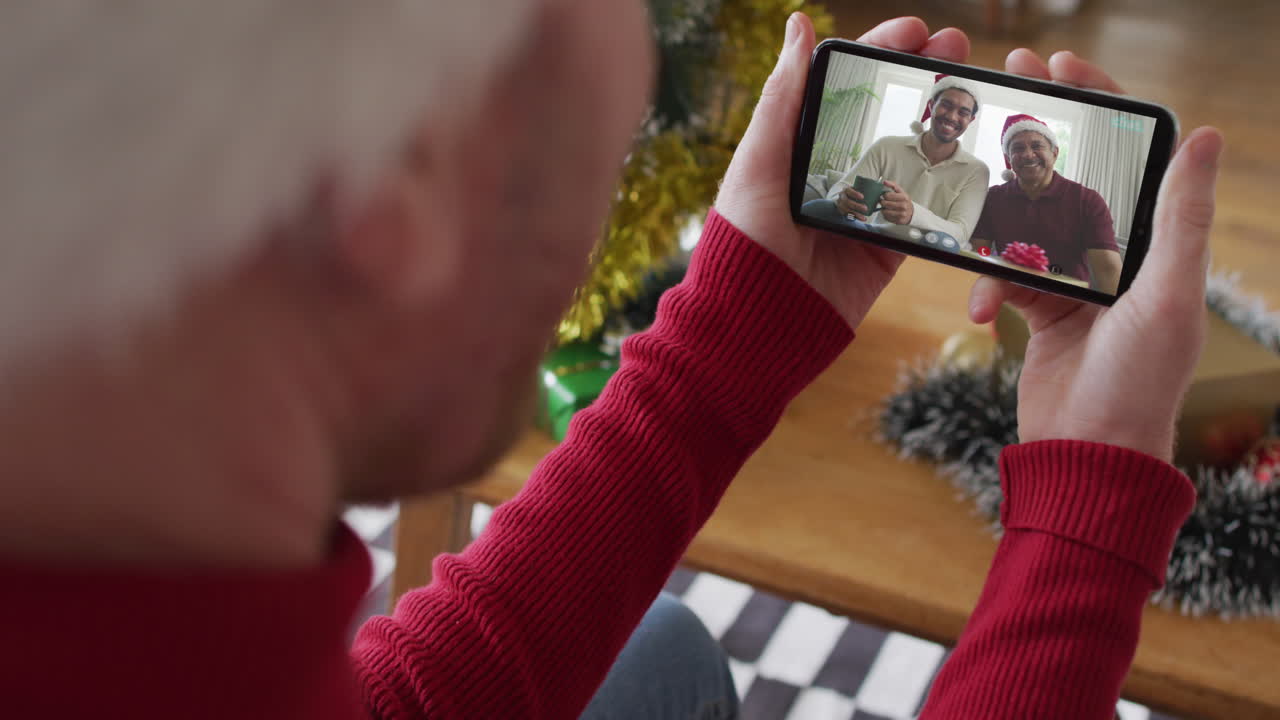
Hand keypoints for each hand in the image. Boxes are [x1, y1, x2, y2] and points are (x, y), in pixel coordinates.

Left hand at [714, 14, 969, 327]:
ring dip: (945, 120)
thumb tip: (797, 25)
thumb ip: (783, 98)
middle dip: (924, 76)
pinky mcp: (888, 247)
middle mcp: (835, 172)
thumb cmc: (744, 239)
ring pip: (914, 154)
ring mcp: (865, 209)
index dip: (882, 51)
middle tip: (958, 49)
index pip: (847, 86)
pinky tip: (975, 153)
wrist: (758, 322)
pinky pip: (926, 210)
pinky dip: (949, 184)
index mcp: (801, 145)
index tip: (917, 30)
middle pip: (888, 112)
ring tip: (975, 91)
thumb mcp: (759, 161)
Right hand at [835, 188, 868, 219]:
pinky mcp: (842, 212)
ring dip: (856, 214)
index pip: (849, 191)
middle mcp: (842, 197)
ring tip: (864, 217)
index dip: (855, 194)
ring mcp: (841, 205)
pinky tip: (862, 219)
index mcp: (846, 190)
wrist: (843, 199)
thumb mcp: (857, 189)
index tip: (863, 197)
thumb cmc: (854, 194)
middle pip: (848, 202)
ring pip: (847, 210)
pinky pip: (848, 216)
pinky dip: (855, 218)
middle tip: (866, 208)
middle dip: (857, 206)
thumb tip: (881, 191)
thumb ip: (866, 189)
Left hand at [879, 180, 913, 224]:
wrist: (911, 212)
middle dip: (882, 202)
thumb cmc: (904, 201)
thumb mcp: (901, 192)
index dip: (884, 195)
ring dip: (883, 209)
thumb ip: (893, 185)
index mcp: (904, 197)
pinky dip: (886, 215)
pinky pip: (887, 217)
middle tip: (883, 201)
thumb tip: (884, 182)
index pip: (888, 195)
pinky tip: (889, 212)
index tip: (885, 195)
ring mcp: (902, 214)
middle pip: (886, 203)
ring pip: (885, 211)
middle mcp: (904, 206)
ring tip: (885, 207)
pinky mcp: (899, 220)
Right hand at [967, 49, 1222, 461]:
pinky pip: (1003, 273)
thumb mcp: (1167, 295)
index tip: (1057, 65)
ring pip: (1024, 224)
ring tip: (971, 218)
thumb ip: (1180, 216)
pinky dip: (988, 286)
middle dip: (1034, 136)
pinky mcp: (1039, 308)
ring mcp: (1074, 280)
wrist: (1087, 455)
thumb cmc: (1138, 382)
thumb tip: (1207, 134)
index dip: (1097, 102)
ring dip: (997, 226)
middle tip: (1000, 93)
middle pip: (1070, 174)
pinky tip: (983, 312)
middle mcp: (1117, 253)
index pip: (1129, 153)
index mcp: (1156, 240)